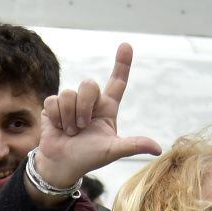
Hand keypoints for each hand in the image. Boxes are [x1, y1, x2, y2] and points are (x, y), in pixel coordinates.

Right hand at [29, 43, 162, 198]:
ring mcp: (71, 102)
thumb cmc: (88, 158)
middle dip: (84, 107)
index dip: (122, 63)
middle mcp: (90, 102)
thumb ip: (133, 146)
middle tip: (82, 127)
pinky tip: (58, 128)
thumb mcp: (112, 151)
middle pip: (89, 84)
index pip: (118, 82)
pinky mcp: (53, 106)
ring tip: (70, 132)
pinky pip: (54, 100)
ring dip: (68, 117)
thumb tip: (158, 150)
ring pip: (69, 93)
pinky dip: (56, 118)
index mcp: (107, 108)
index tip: (126, 46)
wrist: (62, 165)